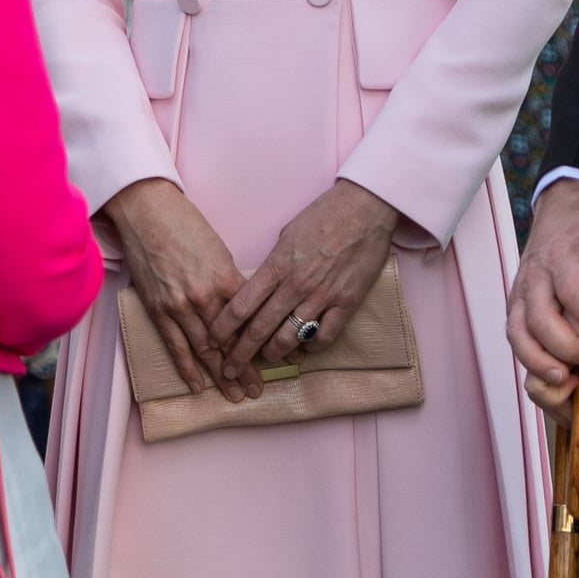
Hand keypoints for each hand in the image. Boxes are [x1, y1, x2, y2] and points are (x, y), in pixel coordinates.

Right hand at [105, 179, 255, 403]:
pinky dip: (187, 368)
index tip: (276, 359)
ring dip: (221, 375)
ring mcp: (180, 305)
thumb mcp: (219, 250)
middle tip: (258, 390)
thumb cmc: (185, 224)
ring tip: (235, 395)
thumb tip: (242, 305)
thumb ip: (229, 281)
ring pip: (206, 350)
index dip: (264, 343)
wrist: (147, 211)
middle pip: (231, 341)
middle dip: (246, 368)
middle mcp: (205, 296)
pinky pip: (176, 345)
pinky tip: (199, 385)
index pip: (251, 321)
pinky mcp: (158, 309)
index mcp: (226, 279)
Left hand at [211, 179, 399, 375]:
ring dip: (274, 353)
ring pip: (290, 338)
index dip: (223, 328)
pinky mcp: (347, 303)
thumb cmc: (324, 214)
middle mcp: (296, 285)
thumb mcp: (287, 234)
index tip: (213, 341)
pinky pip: (324, 336)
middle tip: (229, 369)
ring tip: (267, 358)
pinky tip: (305, 347)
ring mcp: (322, 297)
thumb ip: (273, 263)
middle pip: (260, 329)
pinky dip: (311, 347)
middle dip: (240, 354)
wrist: (365, 208)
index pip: (241, 305)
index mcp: (277, 266)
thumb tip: (263, 284)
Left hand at [507, 180, 578, 420]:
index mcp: (529, 315)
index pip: (524, 360)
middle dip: (550, 369)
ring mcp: (543, 275)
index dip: (546, 389)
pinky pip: (571, 291)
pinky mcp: (565, 254)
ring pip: (539, 321)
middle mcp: (527, 296)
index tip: (575, 401)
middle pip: (522, 342)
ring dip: (567, 346)